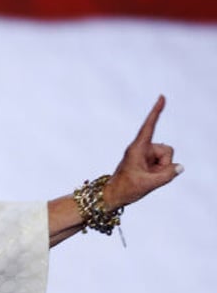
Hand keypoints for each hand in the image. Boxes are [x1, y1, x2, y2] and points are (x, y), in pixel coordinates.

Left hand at [104, 95, 182, 209]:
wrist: (114, 195)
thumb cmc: (126, 188)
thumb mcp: (148, 184)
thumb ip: (167, 175)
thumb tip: (179, 167)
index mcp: (137, 148)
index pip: (149, 126)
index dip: (156, 112)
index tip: (161, 97)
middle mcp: (142, 148)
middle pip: (167, 150)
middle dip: (164, 164)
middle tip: (148, 176)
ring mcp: (146, 154)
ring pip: (167, 157)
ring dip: (161, 169)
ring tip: (146, 177)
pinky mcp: (148, 160)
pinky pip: (163, 164)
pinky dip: (160, 171)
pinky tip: (148, 177)